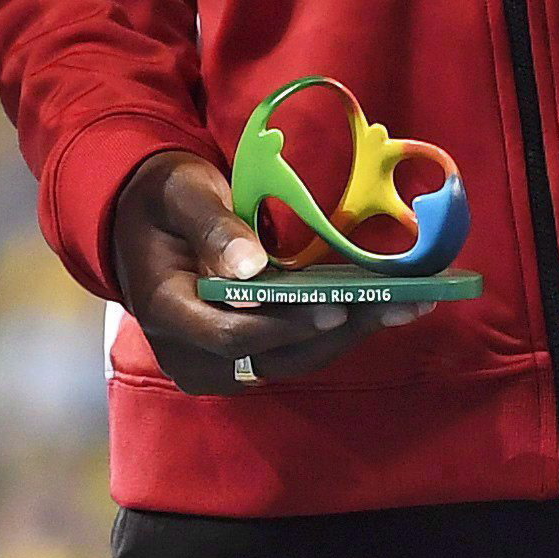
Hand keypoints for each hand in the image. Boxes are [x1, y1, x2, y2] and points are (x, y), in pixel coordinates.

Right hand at [103, 149, 392, 390]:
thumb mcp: (180, 196)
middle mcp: (195, 352)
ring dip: (353, 331)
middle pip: (275, 355)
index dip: (285, 324)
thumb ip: (213, 228)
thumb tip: (249, 267)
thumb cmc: (163, 202)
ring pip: (296, 358)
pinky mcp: (251, 353)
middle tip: (401, 304)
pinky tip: (389, 304)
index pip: (229, 335)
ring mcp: (224, 360)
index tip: (334, 306)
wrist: (146, 224)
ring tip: (411, 304)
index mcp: (166, 314)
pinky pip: (301, 347)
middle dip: (340, 328)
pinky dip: (342, 325)